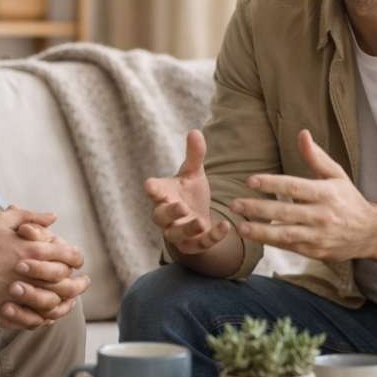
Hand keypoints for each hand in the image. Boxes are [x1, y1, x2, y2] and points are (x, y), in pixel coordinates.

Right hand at [0, 207, 86, 328]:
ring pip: (53, 305)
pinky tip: (47, 315)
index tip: (77, 262)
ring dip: (65, 304)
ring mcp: (19, 294)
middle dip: (79, 285)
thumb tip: (53, 217)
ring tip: (69, 302)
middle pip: (67, 284)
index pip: (69, 256)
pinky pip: (33, 320)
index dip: (77, 259)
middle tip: (83, 284)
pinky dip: (44, 319)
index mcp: (33, 250)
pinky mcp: (7, 309)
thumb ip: (30, 217)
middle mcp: (30, 274)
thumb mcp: (1, 221)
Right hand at [144, 130, 229, 254]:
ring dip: (187, 229)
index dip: (152, 189)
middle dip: (169, 212)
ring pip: (175, 235)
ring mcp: (177, 231)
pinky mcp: (191, 245)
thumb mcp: (193, 174)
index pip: (153, 191)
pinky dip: (212, 237)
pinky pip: (198, 245)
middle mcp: (166, 215)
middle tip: (180, 207)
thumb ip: (194, 156)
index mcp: (163, 194)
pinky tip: (226, 227)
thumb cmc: (189, 193)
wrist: (198, 220)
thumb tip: (195, 131)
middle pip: (160, 216)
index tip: (151, 185)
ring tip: (200, 222)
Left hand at [231, 129, 376, 261]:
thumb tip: (301, 133)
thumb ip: (316, 157)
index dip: (271, 184)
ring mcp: (318, 236)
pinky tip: (253, 234)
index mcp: (327, 193)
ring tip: (239, 226)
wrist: (370, 233)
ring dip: (260, 231)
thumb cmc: (349, 200)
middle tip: (234, 204)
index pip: (294, 187)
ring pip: (285, 234)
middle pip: (285, 212)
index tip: (250, 181)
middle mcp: (323, 215)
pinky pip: (288, 246)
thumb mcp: (336, 175)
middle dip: (257, 209)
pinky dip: (270, 241)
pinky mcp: (315, 251)